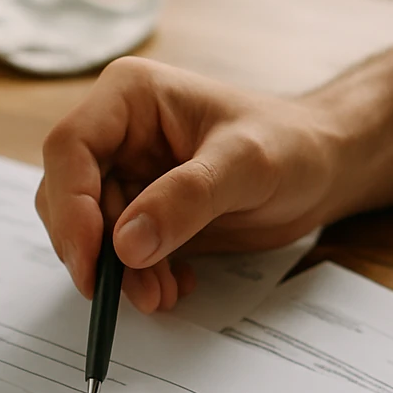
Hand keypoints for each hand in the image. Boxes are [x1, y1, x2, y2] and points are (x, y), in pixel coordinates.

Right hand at [37, 57, 346, 311]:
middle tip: (133, 292)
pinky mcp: (142, 211)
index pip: (69, 148)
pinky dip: (138, 277)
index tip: (91, 260)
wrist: (322, 168)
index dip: (70, 206)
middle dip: (97, 251)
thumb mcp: (245, 167)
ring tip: (164, 295)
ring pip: (90, 231)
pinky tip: (176, 284)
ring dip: (120, 272)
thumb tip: (125, 245)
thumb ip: (186, 200)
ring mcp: (127, 173)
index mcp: (129, 97)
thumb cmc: (292, 145)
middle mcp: (117, 133)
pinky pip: (118, 251)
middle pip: (70, 196)